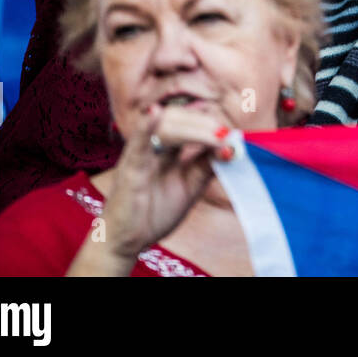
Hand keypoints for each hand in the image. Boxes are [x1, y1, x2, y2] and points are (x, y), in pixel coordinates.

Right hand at [98, 104, 232, 262]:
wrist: (126, 242)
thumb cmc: (154, 212)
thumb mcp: (190, 186)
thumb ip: (207, 165)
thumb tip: (231, 146)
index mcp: (165, 149)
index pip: (186, 123)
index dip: (208, 124)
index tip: (230, 134)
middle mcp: (151, 147)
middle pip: (175, 119)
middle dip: (203, 123)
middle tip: (224, 133)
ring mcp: (139, 156)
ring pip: (163, 128)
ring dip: (192, 128)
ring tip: (215, 136)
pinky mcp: (129, 171)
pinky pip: (137, 146)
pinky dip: (146, 128)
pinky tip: (155, 114)